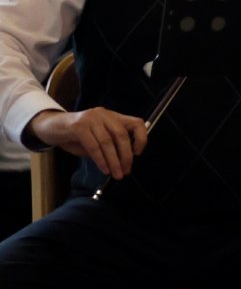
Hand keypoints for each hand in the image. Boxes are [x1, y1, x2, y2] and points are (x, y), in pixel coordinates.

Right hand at [27, 107, 147, 179]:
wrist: (51, 127)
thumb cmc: (76, 136)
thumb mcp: (96, 139)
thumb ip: (109, 145)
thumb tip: (122, 162)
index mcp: (113, 116)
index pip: (136, 123)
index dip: (141, 138)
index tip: (138, 153)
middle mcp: (104, 114)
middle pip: (121, 134)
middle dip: (126, 155)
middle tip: (126, 171)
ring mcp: (91, 118)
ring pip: (107, 141)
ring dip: (113, 160)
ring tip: (116, 174)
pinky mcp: (78, 126)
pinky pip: (93, 145)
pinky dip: (100, 159)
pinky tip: (104, 169)